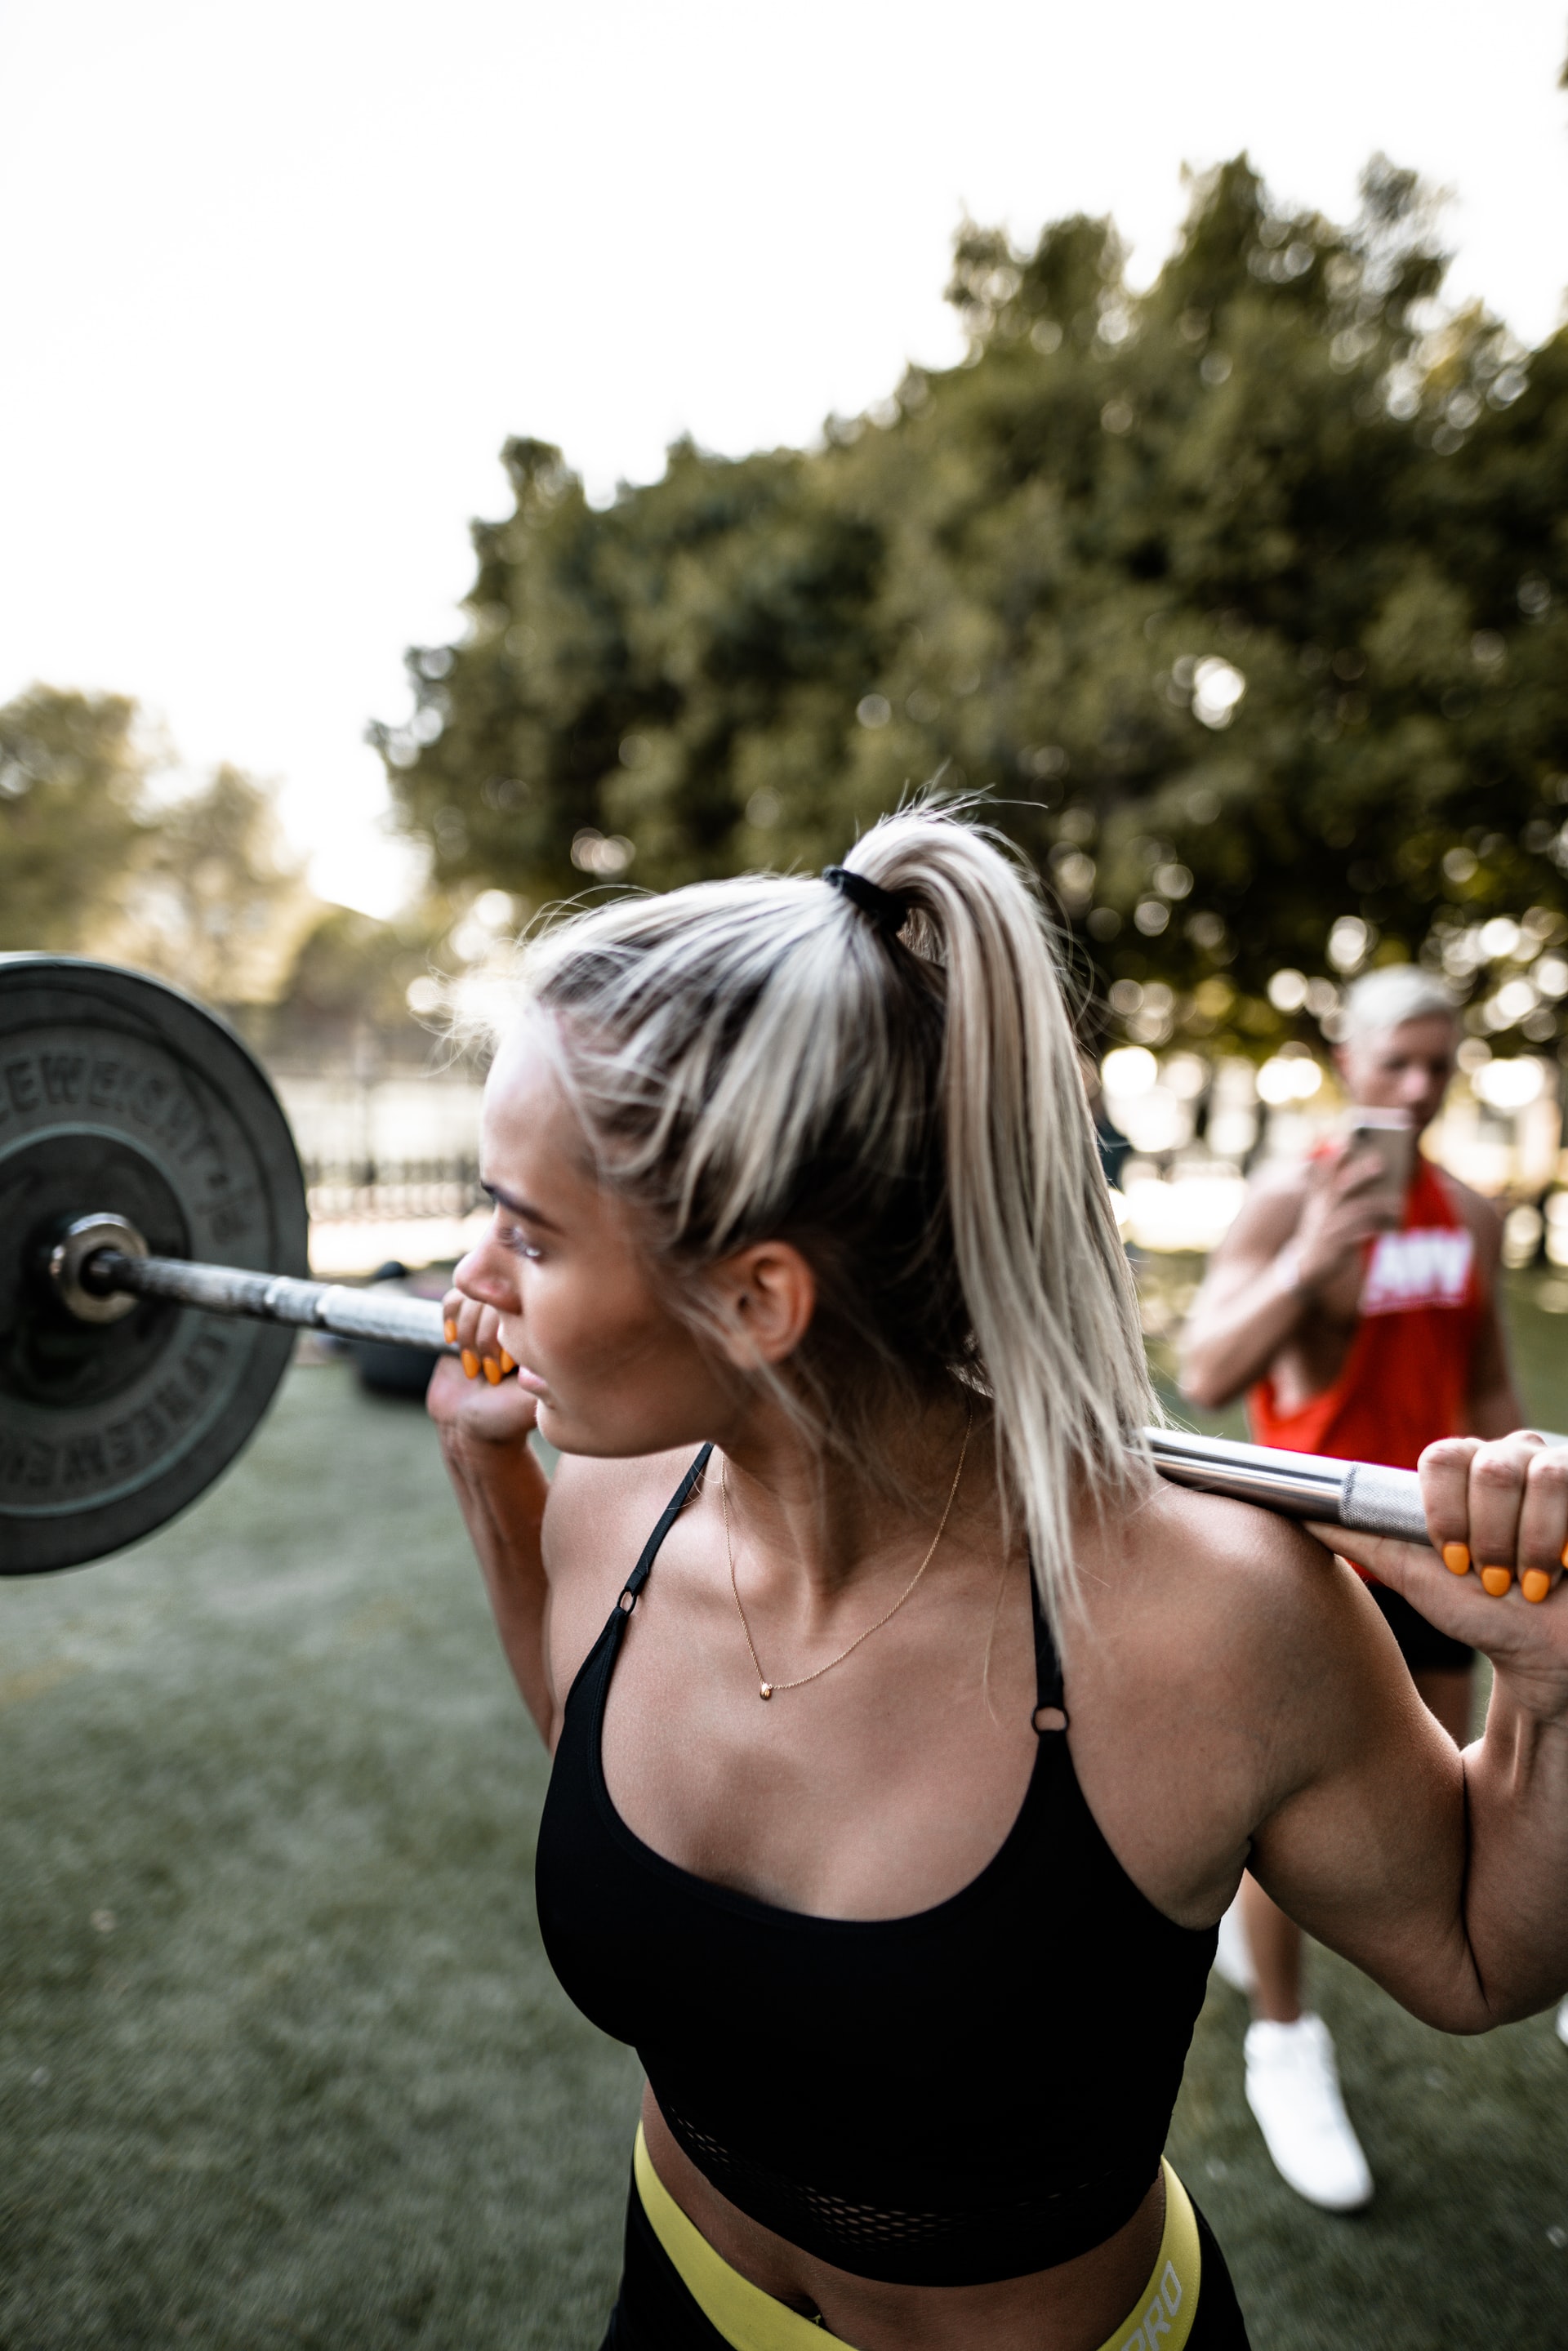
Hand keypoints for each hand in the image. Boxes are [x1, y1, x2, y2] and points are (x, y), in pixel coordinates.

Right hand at [426, 1286, 538, 1446]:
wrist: (469, 1431)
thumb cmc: (506, 1419)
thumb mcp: (534, 1401)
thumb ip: (547, 1376)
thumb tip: (554, 1340)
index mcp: (543, 1333)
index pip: (524, 1302)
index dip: (506, 1334)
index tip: (508, 1369)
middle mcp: (519, 1320)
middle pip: (493, 1297)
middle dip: (485, 1340)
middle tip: (491, 1375)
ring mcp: (492, 1316)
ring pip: (470, 1296)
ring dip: (468, 1336)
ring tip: (475, 1369)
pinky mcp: (465, 1318)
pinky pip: (454, 1298)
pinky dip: (450, 1318)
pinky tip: (452, 1343)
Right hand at [1291, 1145, 1400, 1290]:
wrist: (1306, 1266)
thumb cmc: (1322, 1232)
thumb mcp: (1320, 1208)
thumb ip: (1330, 1187)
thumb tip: (1354, 1166)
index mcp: (1320, 1199)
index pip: (1324, 1173)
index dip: (1335, 1157)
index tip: (1347, 1141)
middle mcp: (1323, 1211)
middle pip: (1341, 1187)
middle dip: (1359, 1174)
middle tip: (1380, 1162)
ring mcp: (1329, 1229)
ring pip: (1356, 1212)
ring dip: (1379, 1207)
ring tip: (1399, 1205)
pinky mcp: (1336, 1247)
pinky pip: (1359, 1236)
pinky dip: (1376, 1229)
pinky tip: (1391, 1227)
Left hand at [1311, 1434, 1567, 1721]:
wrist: (1546, 1652)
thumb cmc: (1481, 1611)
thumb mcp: (1413, 1574)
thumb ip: (1360, 1539)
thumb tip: (1293, 1513)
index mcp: (1465, 1468)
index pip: (1443, 1455)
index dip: (1445, 1511)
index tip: (1451, 1559)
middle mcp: (1513, 1456)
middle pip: (1492, 1466)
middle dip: (1491, 1536)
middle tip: (1494, 1579)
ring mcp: (1561, 1469)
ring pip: (1544, 1475)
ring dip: (1533, 1542)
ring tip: (1531, 1582)